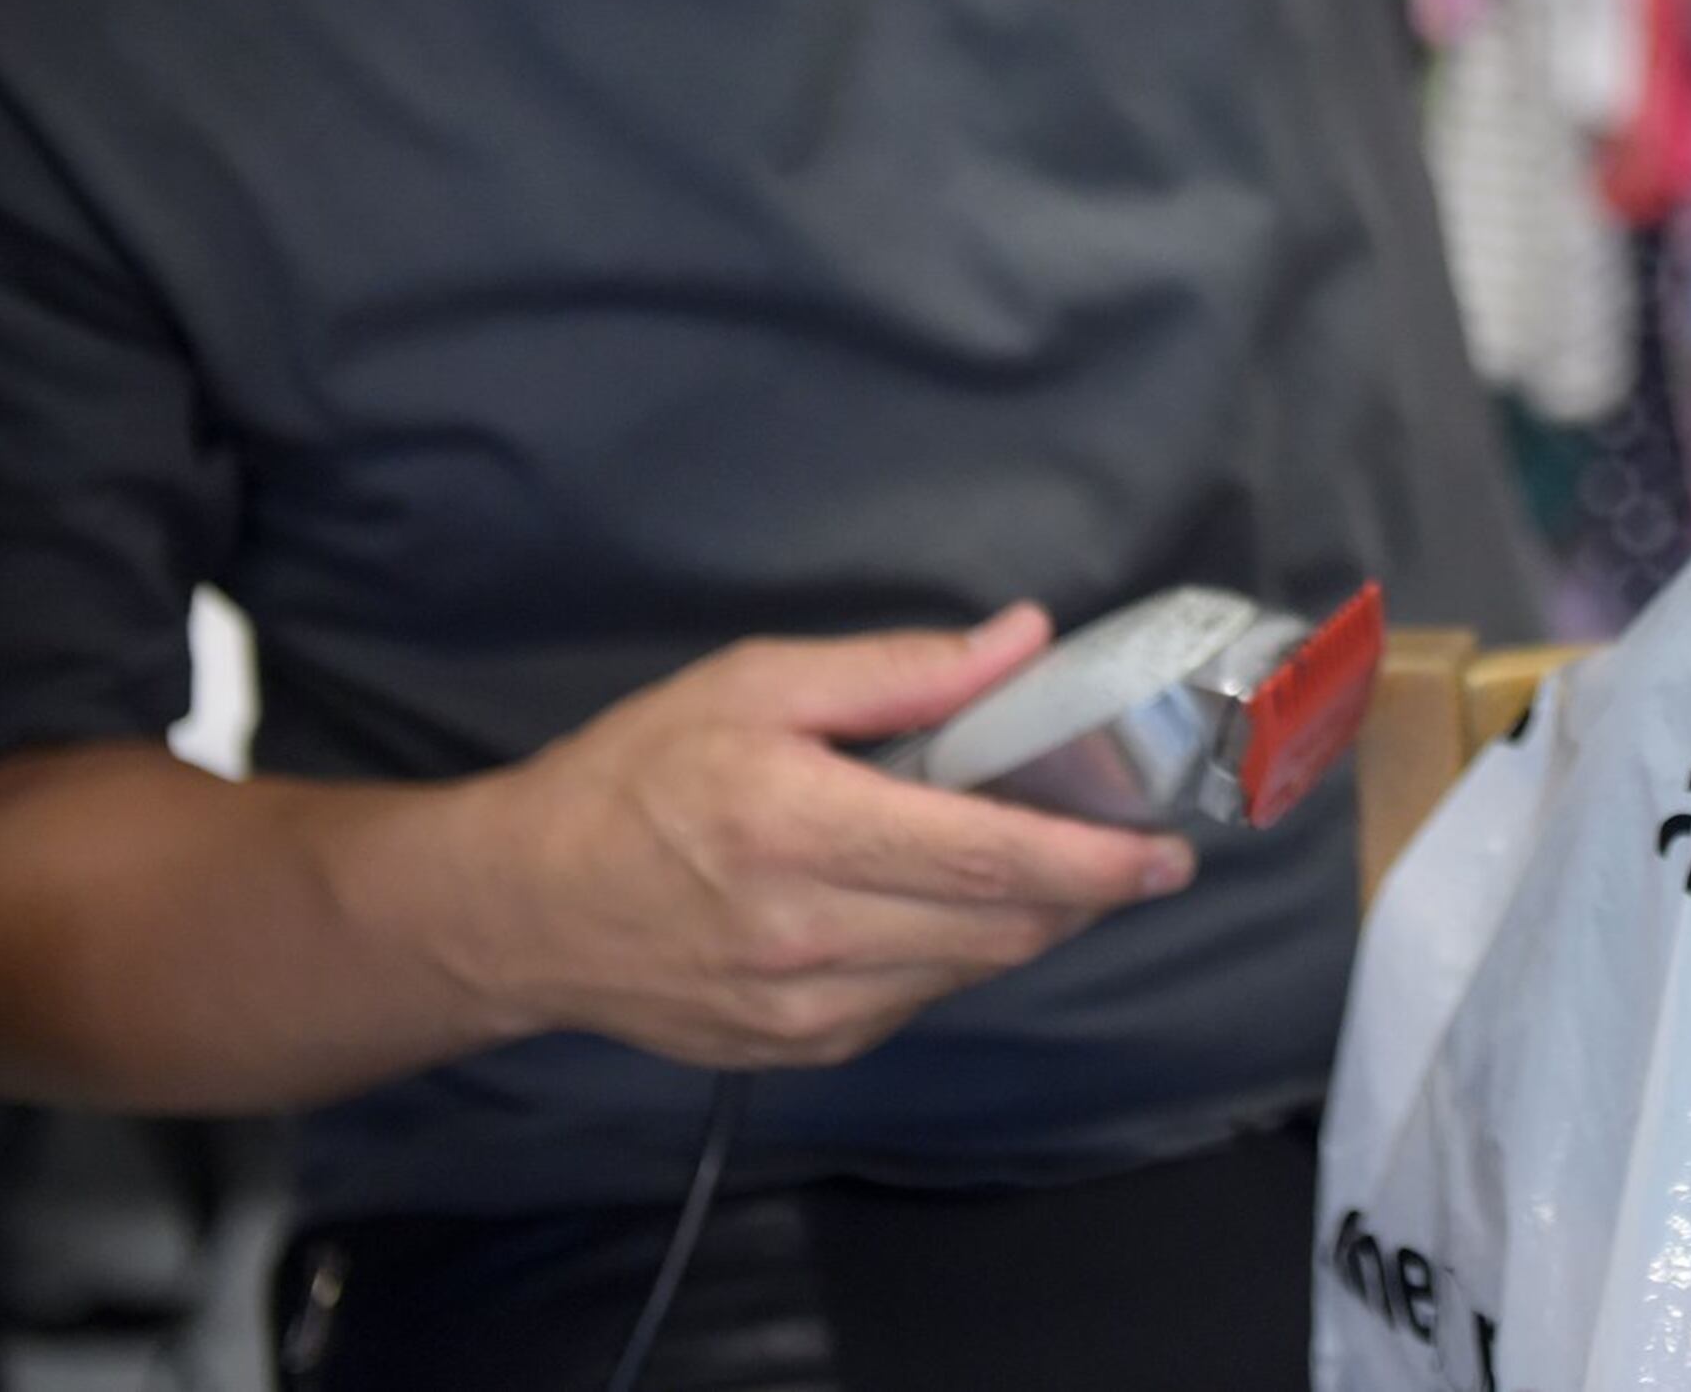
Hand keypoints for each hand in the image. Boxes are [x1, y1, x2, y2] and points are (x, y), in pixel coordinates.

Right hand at [451, 607, 1194, 1069]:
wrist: (522, 909)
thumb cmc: (636, 775)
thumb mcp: (757, 684)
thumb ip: (900, 670)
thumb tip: (1023, 642)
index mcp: (801, 829)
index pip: (988, 859)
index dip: (1095, 862)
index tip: (1168, 851)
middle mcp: (810, 936)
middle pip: (1001, 927)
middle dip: (1086, 892)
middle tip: (1135, 849)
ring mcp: (806, 1010)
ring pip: (970, 970)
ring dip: (1030, 922)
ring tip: (1054, 863)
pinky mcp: (799, 1049)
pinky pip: (919, 999)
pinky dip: (960, 950)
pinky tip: (953, 902)